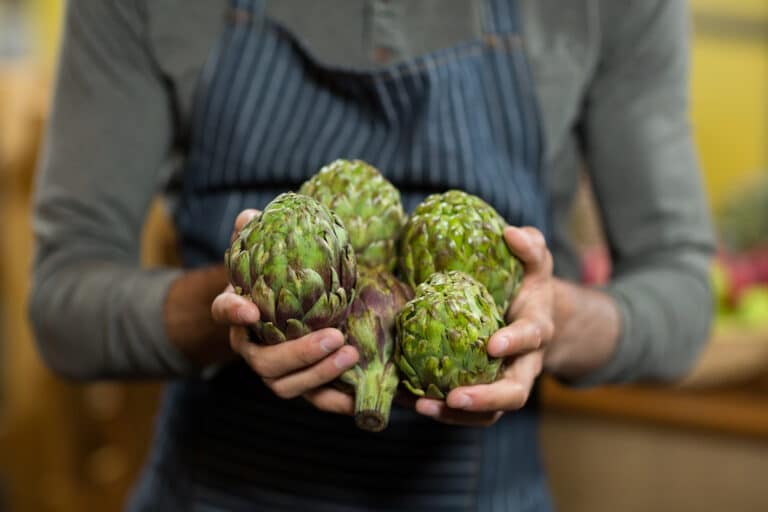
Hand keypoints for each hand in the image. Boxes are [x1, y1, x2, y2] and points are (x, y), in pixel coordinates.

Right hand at [211, 209, 359, 414]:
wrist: (284, 304)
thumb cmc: (275, 276)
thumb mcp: (264, 252)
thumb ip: (255, 233)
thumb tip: (251, 216)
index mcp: (238, 312)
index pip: (223, 311)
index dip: (232, 313)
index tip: (249, 311)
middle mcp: (251, 347)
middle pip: (264, 362)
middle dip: (298, 353)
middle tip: (334, 337)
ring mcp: (274, 370)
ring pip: (286, 385)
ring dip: (319, 374)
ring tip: (351, 354)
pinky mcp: (300, 383)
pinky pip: (312, 400)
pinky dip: (334, 402)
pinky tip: (358, 397)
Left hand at [415, 226, 554, 425]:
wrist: (531, 316)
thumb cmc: (527, 284)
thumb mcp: (535, 262)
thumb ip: (530, 247)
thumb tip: (510, 233)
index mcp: (537, 329)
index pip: (532, 337)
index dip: (515, 342)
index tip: (491, 344)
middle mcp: (524, 363)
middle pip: (515, 393)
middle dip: (486, 398)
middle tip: (454, 398)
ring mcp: (504, 382)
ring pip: (490, 412)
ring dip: (456, 415)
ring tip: (423, 407)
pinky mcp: (483, 392)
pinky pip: (466, 412)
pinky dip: (441, 412)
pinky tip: (411, 402)